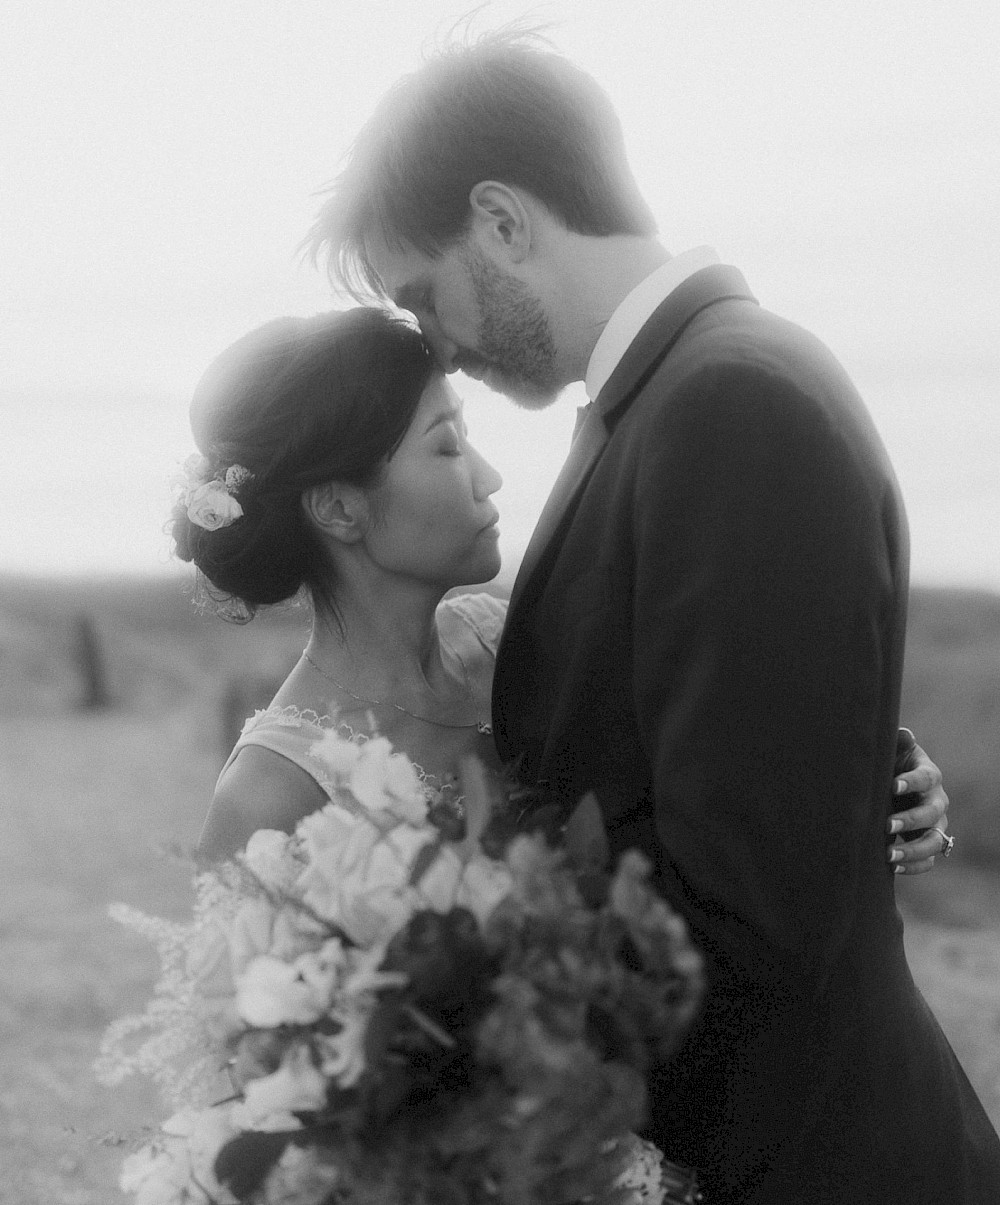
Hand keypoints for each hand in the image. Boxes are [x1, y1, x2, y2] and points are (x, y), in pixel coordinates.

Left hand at [886, 729, 949, 874]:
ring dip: (912, 850)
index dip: (912, 781)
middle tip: (885, 825)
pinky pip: (929, 861)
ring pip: (934, 842)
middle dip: (910, 820)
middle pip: (932, 813)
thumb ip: (897, 744)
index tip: (893, 784)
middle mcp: (937, 801)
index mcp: (929, 775)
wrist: (891, 788)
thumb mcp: (892, 753)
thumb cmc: (890, 766)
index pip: (927, 778)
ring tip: (888, 856)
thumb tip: (903, 734)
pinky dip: (913, 866)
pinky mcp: (928, 845)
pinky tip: (892, 868)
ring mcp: (936, 826)